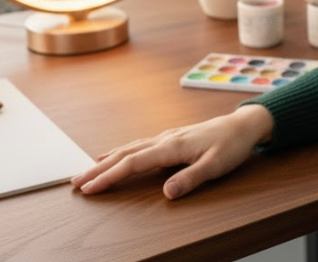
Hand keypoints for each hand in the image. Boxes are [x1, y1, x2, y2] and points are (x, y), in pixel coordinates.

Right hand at [70, 104, 273, 199]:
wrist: (243, 124)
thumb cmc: (231, 145)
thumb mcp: (216, 166)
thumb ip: (191, 179)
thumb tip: (166, 193)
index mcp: (172, 146)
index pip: (133, 163)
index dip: (109, 176)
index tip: (88, 188)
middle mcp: (165, 139)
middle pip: (125, 155)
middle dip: (98, 169)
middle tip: (74, 182)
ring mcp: (167, 137)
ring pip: (130, 148)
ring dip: (107, 160)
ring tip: (86, 170)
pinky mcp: (171, 138)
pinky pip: (139, 145)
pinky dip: (122, 152)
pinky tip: (116, 155)